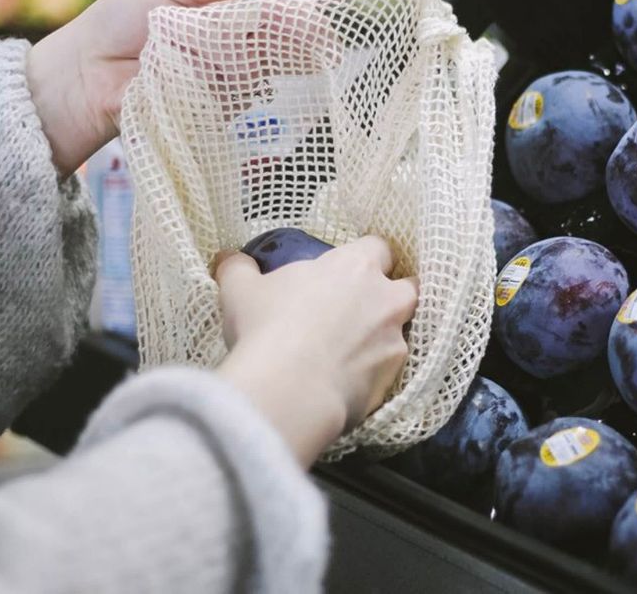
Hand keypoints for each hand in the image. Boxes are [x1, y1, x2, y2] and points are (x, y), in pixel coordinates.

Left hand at [26, 0, 290, 175]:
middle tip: (258, 46)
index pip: (277, 11)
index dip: (299, 19)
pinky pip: (238, 105)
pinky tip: (203, 87)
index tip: (316, 28)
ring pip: (256, 75)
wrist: (84, 78)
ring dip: (238, 68)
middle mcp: (232, 47)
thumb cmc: (120, 23)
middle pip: (275, 46)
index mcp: (225, 11)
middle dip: (277, 46)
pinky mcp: (215, 114)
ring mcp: (226, 83)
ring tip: (193, 60)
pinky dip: (228, 95)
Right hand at [213, 236, 418, 466]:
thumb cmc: (267, 326)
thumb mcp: (240, 290)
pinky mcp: (392, 380)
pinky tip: (348, 385)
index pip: (379, 247)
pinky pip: (388, 373)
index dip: (368, 258)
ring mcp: (394, 341)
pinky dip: (373, 376)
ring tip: (353, 354)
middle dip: (394, 296)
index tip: (348, 273)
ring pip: (402, 333)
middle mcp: (385, 299)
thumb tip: (227, 258)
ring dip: (384, 338)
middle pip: (409, 287)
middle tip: (364, 311)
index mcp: (355, 266)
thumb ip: (238, 268)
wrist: (288, 388)